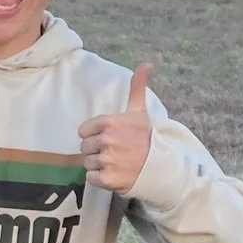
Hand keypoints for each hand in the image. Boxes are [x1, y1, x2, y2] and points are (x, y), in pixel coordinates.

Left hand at [79, 62, 154, 194]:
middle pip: (84, 148)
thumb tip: (147, 64)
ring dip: (98, 165)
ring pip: (87, 163)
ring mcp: (107, 160)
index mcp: (109, 122)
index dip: (93, 136)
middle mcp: (107, 140)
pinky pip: (91, 178)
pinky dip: (100, 179)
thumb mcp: (140, 111)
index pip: (83, 131)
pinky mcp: (107, 179)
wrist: (159, 166)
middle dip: (96, 150)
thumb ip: (137, 87)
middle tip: (114, 152)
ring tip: (115, 163)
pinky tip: (114, 174)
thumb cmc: (146, 138)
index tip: (109, 138)